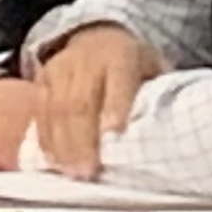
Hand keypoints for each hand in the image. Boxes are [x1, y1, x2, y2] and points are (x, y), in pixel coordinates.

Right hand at [33, 25, 162, 178]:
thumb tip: (171, 131)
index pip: (118, 78)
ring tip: (71, 173)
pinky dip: (45, 138)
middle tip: (88, 172)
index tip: (116, 132)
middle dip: (83, 139)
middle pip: (81, 101)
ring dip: (63, 145)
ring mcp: (61, 68)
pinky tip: (53, 161)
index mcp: (121, 55)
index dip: (116, 105)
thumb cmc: (132, 66)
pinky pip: (40, 111)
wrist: (98, 37)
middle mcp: (87, 59)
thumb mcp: (152, 68)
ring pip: (57, 108)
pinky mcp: (42, 79)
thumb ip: (158, 94)